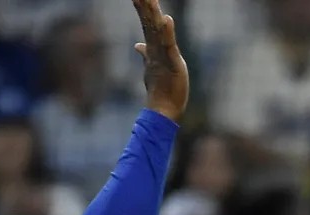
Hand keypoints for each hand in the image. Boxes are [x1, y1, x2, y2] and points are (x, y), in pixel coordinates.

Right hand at [132, 0, 187, 119]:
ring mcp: (162, 55)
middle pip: (148, 22)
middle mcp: (155, 49)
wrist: (162, 109)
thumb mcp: (153, 66)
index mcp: (152, 48)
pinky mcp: (172, 63)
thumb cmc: (160, 89)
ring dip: (153, 14)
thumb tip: (138, 45)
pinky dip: (167, 32)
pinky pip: (169, 45)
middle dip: (144, 6)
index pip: (146, 23)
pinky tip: (166, 19)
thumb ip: (146, 53)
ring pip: (156, 31)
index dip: (142, 8)